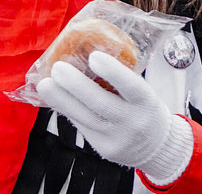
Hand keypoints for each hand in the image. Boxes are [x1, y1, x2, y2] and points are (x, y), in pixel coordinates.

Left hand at [36, 51, 192, 183]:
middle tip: (57, 67)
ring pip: (85, 118)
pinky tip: (53, 97)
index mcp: (148, 103)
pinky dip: (66, 109)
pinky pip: (81, 126)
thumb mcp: (143, 93)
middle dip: (75, 85)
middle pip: (101, 104)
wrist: (158, 148)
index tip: (93, 56)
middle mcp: (134, 122)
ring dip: (61, 99)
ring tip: (44, 84)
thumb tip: (85, 53)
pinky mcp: (104, 148)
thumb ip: (120, 80)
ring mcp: (117, 138)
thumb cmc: (144, 109)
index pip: (132, 87)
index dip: (113, 72)